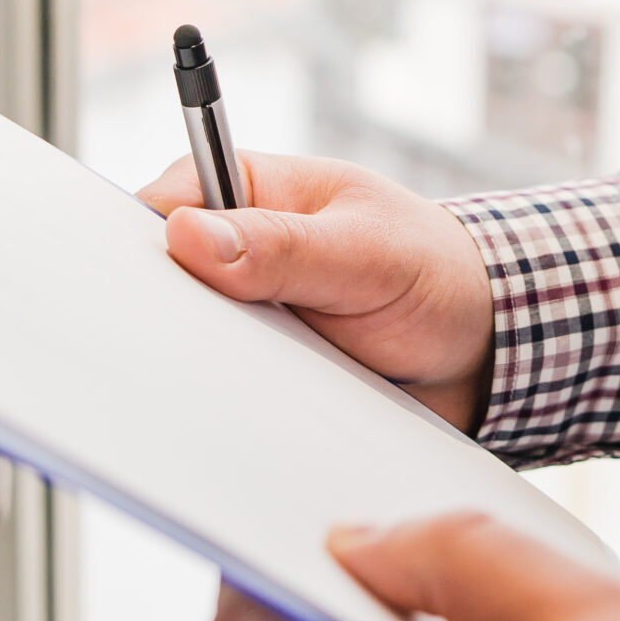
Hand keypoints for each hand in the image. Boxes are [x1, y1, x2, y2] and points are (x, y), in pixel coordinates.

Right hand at [138, 152, 496, 430]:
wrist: (484, 345)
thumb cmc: (433, 271)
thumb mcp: (367, 252)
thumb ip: (285, 246)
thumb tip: (188, 236)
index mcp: (249, 192)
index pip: (163, 208)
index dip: (139, 249)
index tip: (135, 291)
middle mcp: (235, 254)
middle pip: (162, 285)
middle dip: (162, 320)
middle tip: (176, 352)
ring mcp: (244, 316)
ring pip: (187, 346)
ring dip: (198, 371)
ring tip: (218, 393)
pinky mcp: (260, 371)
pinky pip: (223, 392)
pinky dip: (229, 409)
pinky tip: (242, 428)